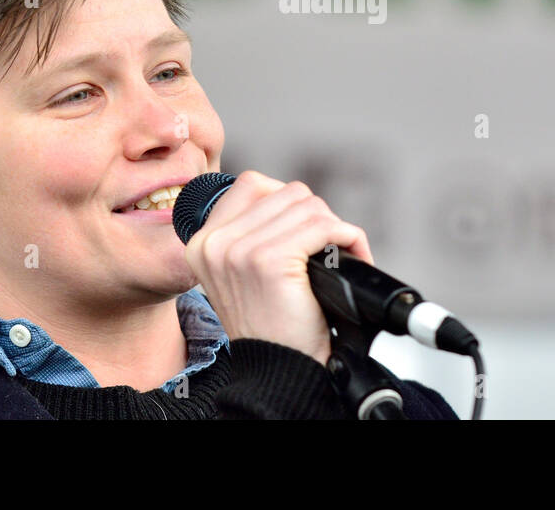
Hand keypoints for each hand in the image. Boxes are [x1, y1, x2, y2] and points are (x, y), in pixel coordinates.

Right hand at [183, 170, 373, 365]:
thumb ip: (251, 233)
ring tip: (341, 253)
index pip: (251, 183)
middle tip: (328, 247)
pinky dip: (347, 237)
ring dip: (335, 228)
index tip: (303, 228)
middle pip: (286, 193)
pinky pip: (323, 227)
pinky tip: (352, 255)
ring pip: (308, 206)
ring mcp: (239, 251)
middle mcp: (215, 243)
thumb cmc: (271, 327)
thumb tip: (295, 199)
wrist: (278, 370)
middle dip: (316, 217)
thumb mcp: (241, 273)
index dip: (287, 200)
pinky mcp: (268, 260)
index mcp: (203, 242)